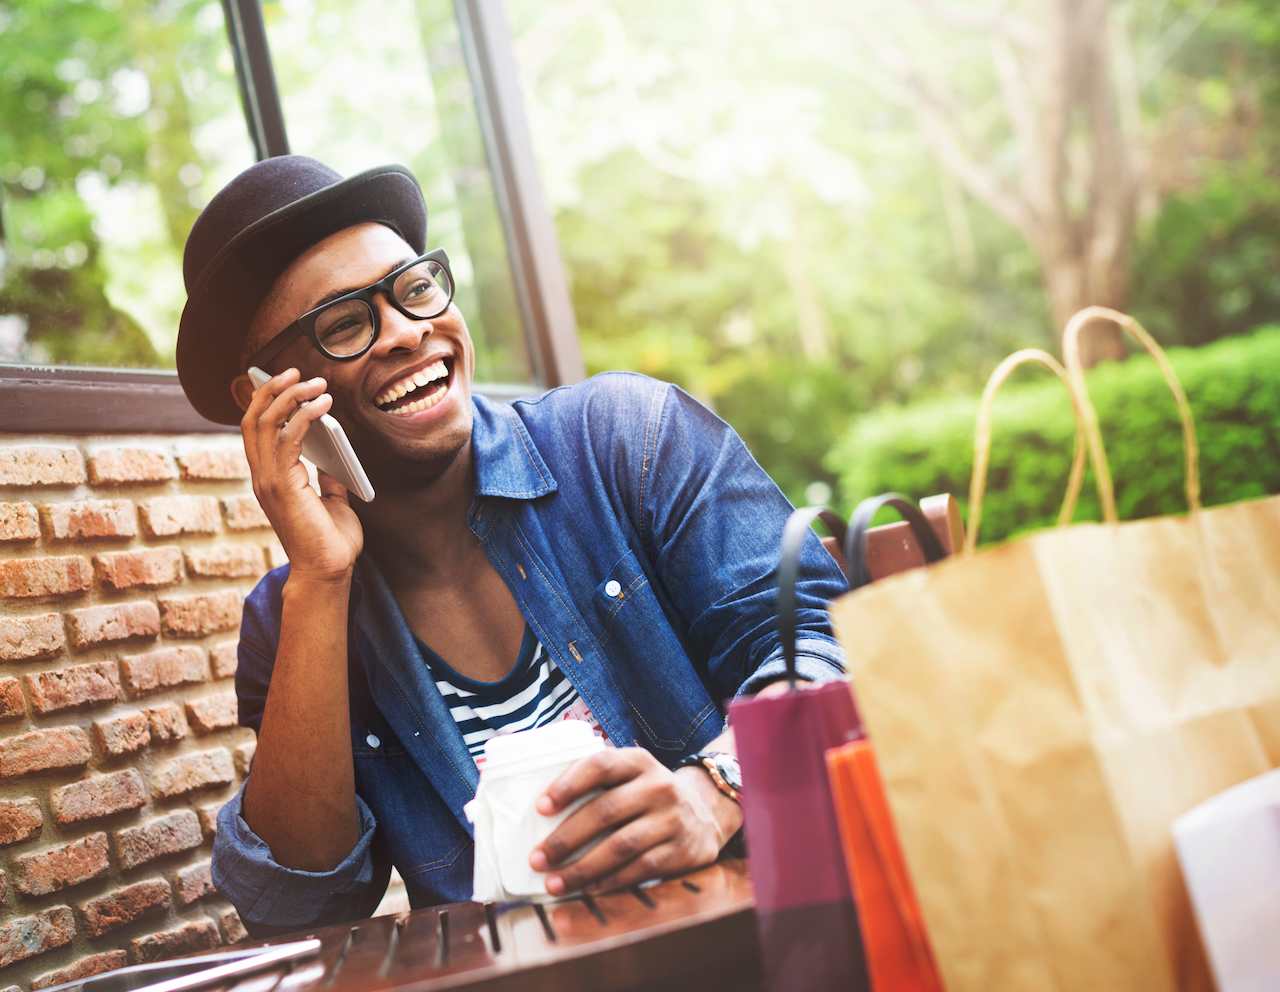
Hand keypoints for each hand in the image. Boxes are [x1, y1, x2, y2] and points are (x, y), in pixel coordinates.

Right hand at [241, 368, 362, 579]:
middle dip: (273, 389)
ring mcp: (268, 481)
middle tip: (297, 371)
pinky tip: (324, 404)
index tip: (284, 378)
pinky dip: (305, 415)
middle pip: (254, 419)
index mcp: (269, 478)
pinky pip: (288, 438)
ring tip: (316, 383)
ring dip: (291, 396)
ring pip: (266, 422)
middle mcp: (262, 476)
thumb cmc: (331, 542)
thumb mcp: (332, 502)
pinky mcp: (283, 485)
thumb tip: (334, 458)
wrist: (329, 571)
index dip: (264, 400)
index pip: (255, 429)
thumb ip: (327, 479)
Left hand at [529, 747, 741, 895]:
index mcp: (639, 761)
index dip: (568, 785)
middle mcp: (659, 785)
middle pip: (605, 811)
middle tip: (537, 859)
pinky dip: (610, 881)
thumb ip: (597, 784)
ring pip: (620, 846)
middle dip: (565, 838)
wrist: (705, 813)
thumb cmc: (647, 796)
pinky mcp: (682, 850)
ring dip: (582, 868)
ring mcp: (673, 818)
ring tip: (554, 883)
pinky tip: (588, 889)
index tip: (540, 808)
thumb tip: (540, 812)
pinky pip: (640, 869)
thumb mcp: (630, 777)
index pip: (600, 766)